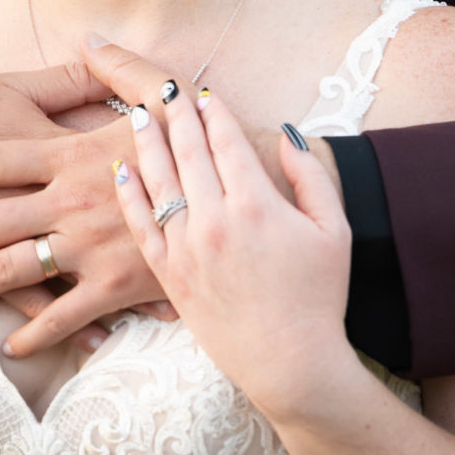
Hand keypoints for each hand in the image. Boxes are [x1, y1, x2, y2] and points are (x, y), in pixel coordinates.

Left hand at [0, 40, 187, 355]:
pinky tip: (9, 344)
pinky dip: (33, 331)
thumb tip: (87, 37)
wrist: (245, 193)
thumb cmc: (199, 140)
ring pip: (12, 271)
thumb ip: (117, 66)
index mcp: (72, 153)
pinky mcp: (114, 285)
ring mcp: (89, 246)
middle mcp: (70, 200)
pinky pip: (63, 314)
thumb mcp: (160, 92)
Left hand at [114, 87, 357, 420]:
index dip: (214, 113)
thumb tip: (284, 135)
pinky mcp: (169, 275)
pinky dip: (129, 193)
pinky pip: (141, 225)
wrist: (291, 363)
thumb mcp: (334, 229)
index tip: (205, 94)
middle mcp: (216, 220)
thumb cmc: (319, 296)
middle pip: (189, 152)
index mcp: (257, 204)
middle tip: (168, 91)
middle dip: (177, 115)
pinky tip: (121, 168)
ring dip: (148, 142)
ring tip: (138, 113)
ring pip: (159, 181)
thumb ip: (309, 176)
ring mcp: (188, 248)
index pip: (227, 142)